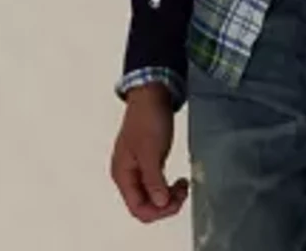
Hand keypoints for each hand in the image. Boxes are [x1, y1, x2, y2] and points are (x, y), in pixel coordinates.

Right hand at [110, 83, 188, 223]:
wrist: (152, 94)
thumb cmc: (148, 118)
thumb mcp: (151, 151)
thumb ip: (153, 179)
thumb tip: (159, 203)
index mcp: (123, 174)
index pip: (137, 208)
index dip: (157, 211)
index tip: (175, 201)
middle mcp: (128, 174)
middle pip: (144, 205)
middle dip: (165, 204)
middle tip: (183, 192)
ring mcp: (137, 168)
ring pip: (151, 196)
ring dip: (168, 196)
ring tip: (182, 186)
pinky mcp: (147, 161)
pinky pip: (156, 184)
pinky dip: (167, 187)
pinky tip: (177, 182)